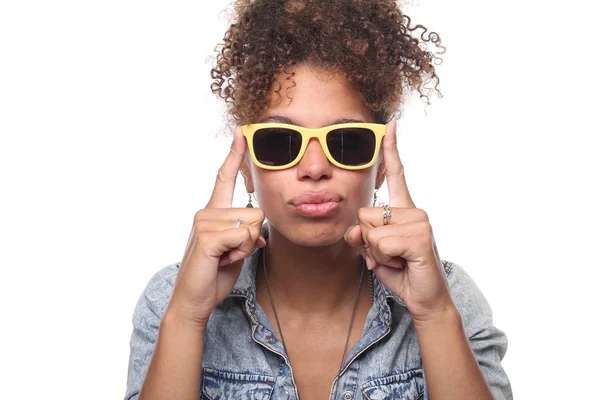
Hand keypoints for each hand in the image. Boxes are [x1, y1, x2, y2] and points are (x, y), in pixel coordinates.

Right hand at [166, 127, 265, 326]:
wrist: (194, 300)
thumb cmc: (214, 274)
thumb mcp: (237, 251)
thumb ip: (247, 235)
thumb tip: (258, 232)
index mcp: (212, 212)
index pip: (224, 178)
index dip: (233, 155)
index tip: (239, 133)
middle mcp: (206, 212)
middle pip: (256, 212)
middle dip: (251, 238)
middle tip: (230, 254)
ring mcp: (204, 222)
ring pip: (252, 225)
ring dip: (245, 247)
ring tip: (224, 258)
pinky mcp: (206, 236)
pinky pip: (244, 237)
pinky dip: (241, 253)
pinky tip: (222, 261)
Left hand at [344, 120, 453, 322]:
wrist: (425, 299)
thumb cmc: (401, 272)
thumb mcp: (374, 253)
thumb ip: (362, 237)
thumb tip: (354, 230)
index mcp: (404, 210)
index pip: (397, 175)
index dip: (391, 150)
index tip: (389, 125)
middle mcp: (414, 211)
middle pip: (364, 214)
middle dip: (367, 241)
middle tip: (389, 255)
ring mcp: (420, 222)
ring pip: (371, 230)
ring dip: (376, 252)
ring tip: (396, 260)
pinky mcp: (421, 238)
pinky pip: (381, 244)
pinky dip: (384, 260)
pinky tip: (402, 265)